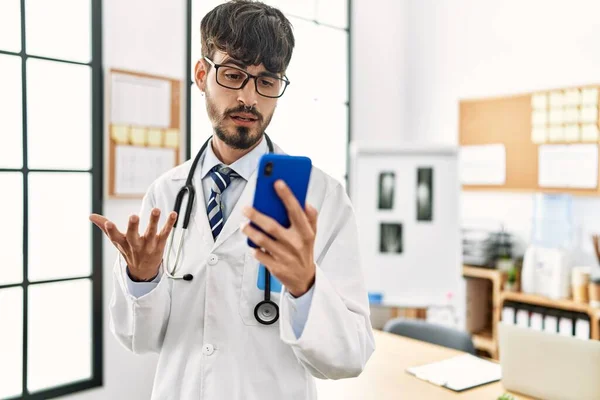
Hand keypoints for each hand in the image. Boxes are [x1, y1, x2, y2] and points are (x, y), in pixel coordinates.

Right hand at [89, 208, 176, 280]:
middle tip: (133, 216)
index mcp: (123, 243)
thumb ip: (104, 226)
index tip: (108, 223)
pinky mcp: (160, 244)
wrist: (143, 271)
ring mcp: (148, 245)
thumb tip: (90, 216)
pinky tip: (173, 214)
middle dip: (133, 226)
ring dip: (153, 221)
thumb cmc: (129, 251)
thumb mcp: (116, 241)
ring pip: (151, 233)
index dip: (110, 230)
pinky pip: (165, 233)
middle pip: (133, 236)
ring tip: (156, 210)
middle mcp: (135, 245)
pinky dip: (170, 223)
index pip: (115, 237)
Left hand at [241, 180, 317, 296]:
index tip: (277, 182)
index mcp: (305, 232)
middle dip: (257, 216)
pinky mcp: (275, 267)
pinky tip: (251, 243)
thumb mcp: (312, 233)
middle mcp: (295, 243)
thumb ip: (310, 216)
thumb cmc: (304, 249)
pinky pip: (259, 255)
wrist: (304, 278)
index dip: (287, 196)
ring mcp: (284, 256)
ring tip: (243, 224)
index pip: (295, 211)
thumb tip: (305, 202)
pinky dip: (254, 248)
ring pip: (262, 241)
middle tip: (246, 208)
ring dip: (250, 231)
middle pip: (272, 226)